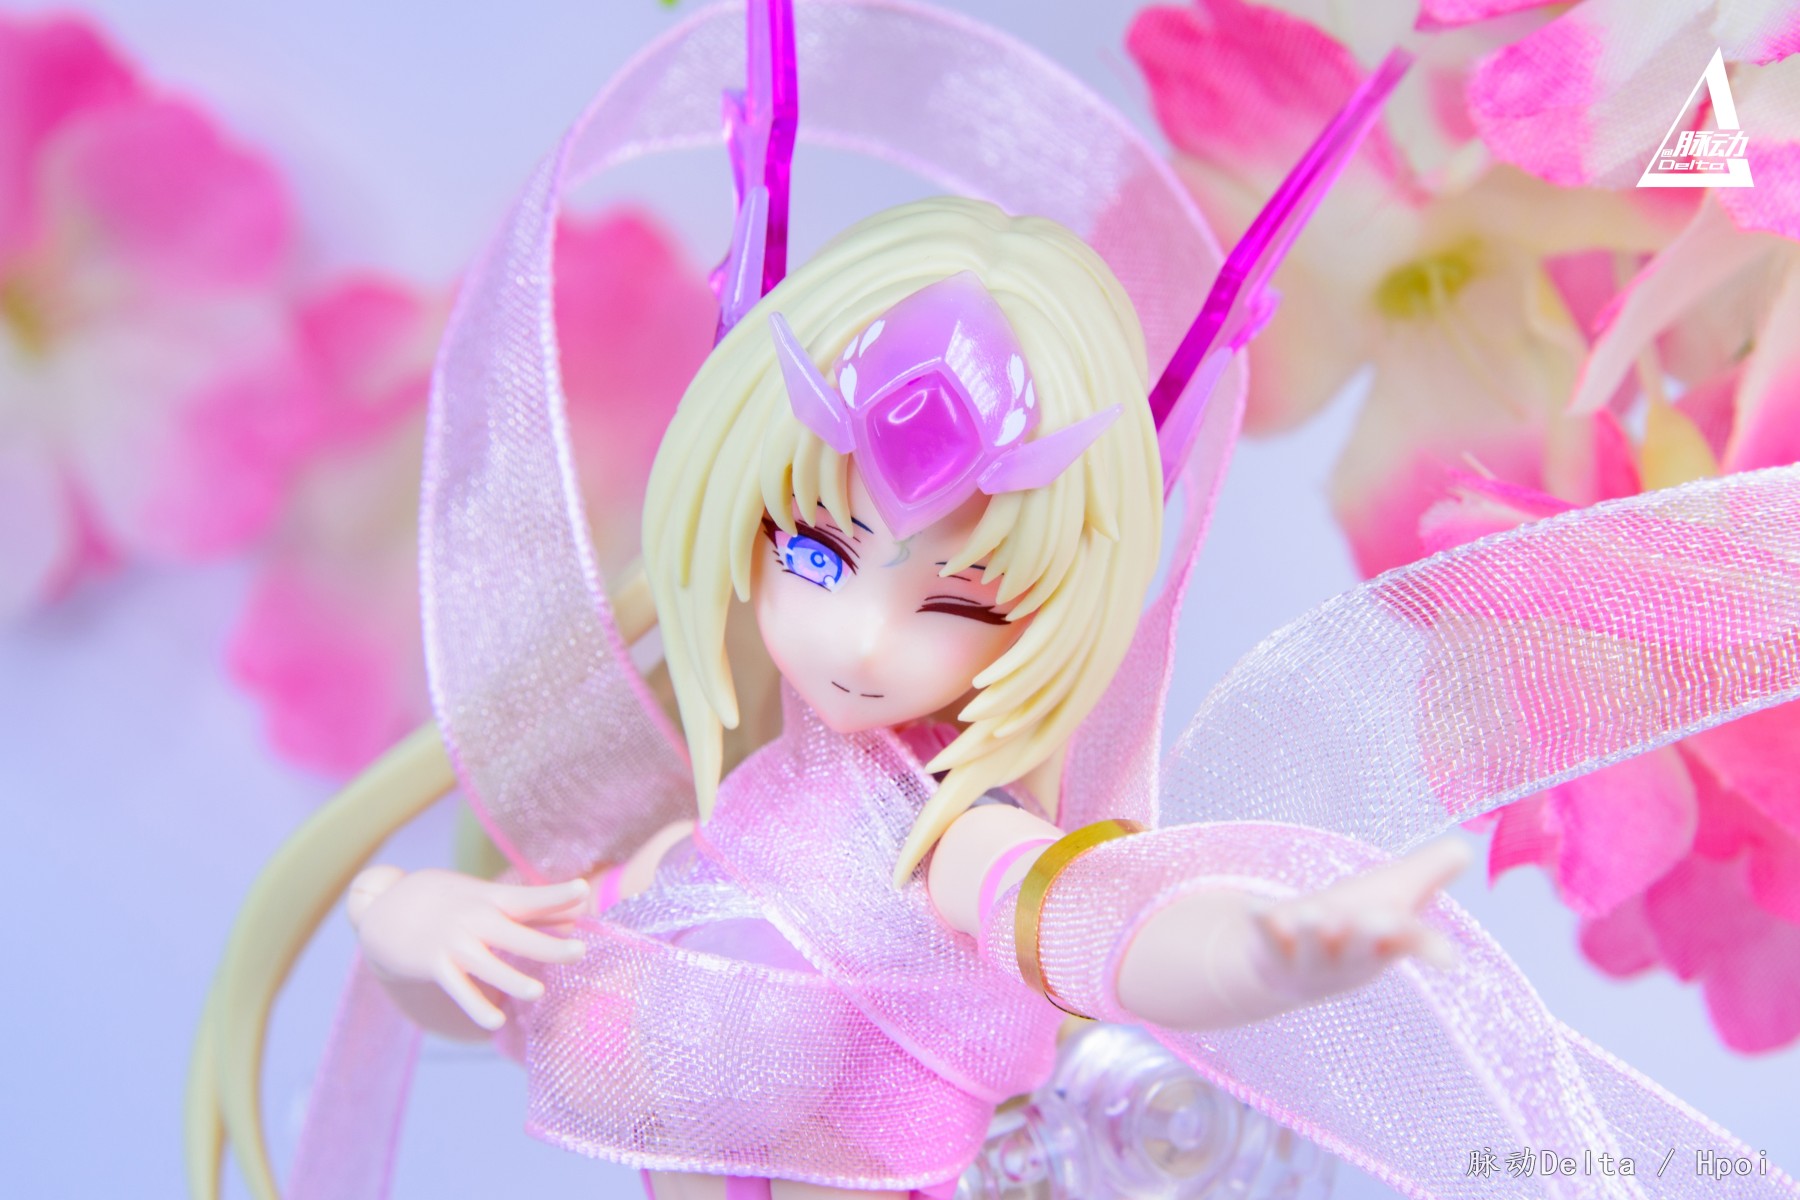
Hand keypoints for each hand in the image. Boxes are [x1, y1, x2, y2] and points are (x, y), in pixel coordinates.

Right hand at [348, 866, 589, 1030]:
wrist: (386, 908)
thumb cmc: (449, 903)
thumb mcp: (487, 897)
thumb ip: (531, 909)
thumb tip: (578, 917)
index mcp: (491, 899)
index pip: (528, 897)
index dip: (555, 895)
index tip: (583, 891)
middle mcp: (473, 919)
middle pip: (514, 933)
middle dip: (546, 944)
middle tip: (580, 952)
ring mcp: (452, 943)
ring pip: (485, 964)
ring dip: (510, 979)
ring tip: (537, 992)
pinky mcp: (432, 965)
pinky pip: (457, 989)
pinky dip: (476, 1006)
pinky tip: (496, 1021)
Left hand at [1251, 838, 1469, 1005]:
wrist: (1293, 972)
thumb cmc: (1356, 927)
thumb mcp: (1395, 899)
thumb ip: (1430, 875)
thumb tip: (1465, 849)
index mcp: (1383, 943)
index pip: (1411, 943)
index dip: (1429, 949)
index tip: (1449, 959)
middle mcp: (1348, 955)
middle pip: (1361, 946)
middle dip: (1368, 933)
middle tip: (1376, 918)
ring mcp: (1309, 959)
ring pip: (1313, 947)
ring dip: (1313, 932)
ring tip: (1313, 912)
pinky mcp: (1273, 951)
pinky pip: (1266, 937)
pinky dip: (1260, 923)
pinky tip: (1252, 906)